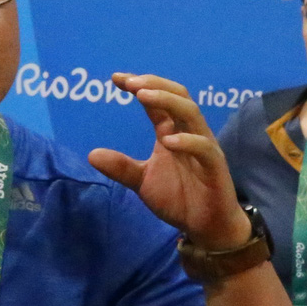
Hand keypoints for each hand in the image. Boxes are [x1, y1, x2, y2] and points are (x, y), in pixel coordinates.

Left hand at [90, 74, 249, 249]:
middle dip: (155, 85)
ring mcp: (204, 147)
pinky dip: (187, 141)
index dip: (139, 85)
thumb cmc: (179, 198)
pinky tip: (167, 141)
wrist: (206, 227)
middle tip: (131, 83)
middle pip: (178, 96)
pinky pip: (204, 147)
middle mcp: (189, 133)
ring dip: (168, 101)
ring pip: (191, 113)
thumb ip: (122, 167)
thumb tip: (91, 154)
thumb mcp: (143, 182)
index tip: (115, 78)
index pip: (158, 101)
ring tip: (144, 97)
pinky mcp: (215, 166)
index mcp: (172, 132)